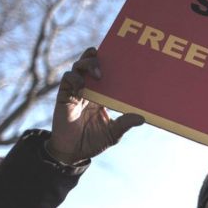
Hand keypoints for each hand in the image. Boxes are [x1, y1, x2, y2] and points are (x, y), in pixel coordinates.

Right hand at [48, 47, 144, 162]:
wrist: (73, 152)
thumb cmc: (94, 142)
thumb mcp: (113, 133)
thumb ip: (125, 124)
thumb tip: (142, 118)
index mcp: (103, 95)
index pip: (107, 72)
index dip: (111, 61)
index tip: (122, 55)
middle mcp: (90, 89)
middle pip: (91, 63)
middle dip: (97, 57)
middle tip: (107, 59)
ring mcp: (76, 90)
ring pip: (79, 66)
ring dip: (88, 64)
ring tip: (99, 73)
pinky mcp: (64, 95)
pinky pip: (67, 78)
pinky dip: (75, 78)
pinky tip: (82, 86)